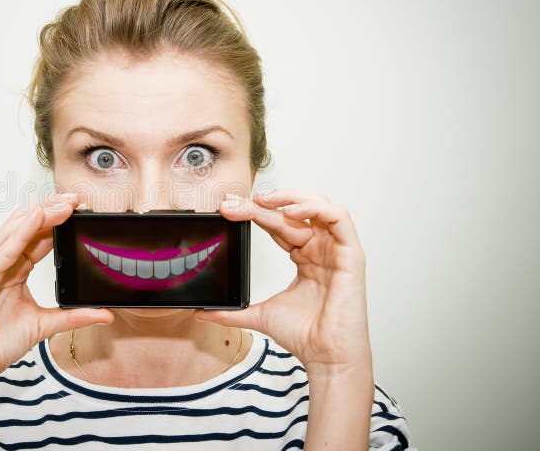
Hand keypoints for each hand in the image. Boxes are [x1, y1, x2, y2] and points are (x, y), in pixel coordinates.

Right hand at [0, 193, 113, 390]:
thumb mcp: (44, 325)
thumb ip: (73, 316)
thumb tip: (104, 314)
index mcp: (13, 269)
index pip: (37, 236)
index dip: (57, 220)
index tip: (80, 210)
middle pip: (26, 225)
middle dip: (51, 209)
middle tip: (76, 199)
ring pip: (14, 230)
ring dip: (40, 214)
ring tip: (62, 203)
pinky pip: (1, 251)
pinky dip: (19, 232)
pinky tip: (35, 219)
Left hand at [194, 188, 371, 376]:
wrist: (326, 357)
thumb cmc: (305, 336)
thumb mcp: (259, 315)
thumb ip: (231, 312)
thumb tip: (202, 313)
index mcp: (305, 257)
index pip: (278, 224)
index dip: (254, 213)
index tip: (227, 209)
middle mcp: (321, 249)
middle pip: (292, 213)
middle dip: (261, 204)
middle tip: (234, 203)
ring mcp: (337, 250)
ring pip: (318, 205)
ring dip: (289, 197)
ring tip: (263, 200)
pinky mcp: (351, 254)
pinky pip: (339, 218)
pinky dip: (316, 208)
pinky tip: (291, 212)